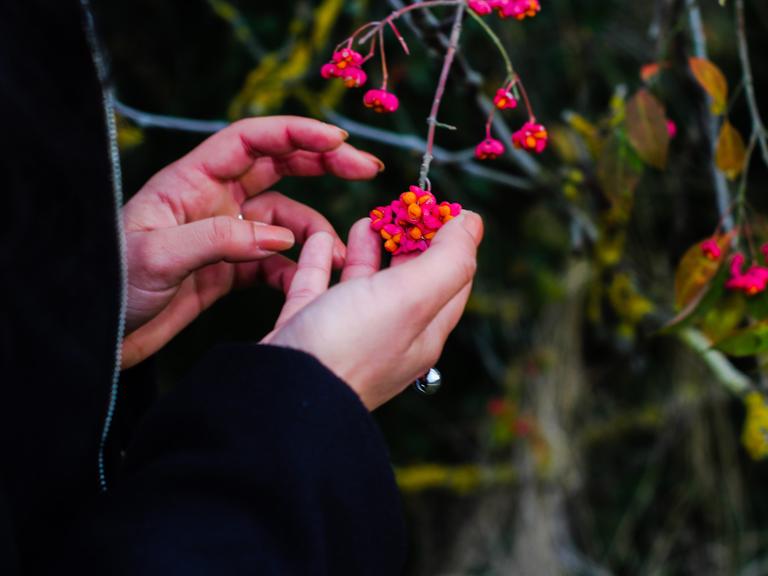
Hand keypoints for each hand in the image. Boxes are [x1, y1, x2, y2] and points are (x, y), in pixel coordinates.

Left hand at [121, 116, 383, 368]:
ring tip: (338, 258)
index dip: (297, 133)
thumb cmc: (112, 286)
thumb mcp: (159, 257)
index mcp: (191, 181)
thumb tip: (283, 238)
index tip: (339, 140)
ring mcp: (225, 235)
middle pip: (278, 167)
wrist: (97, 336)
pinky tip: (308, 285)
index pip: (252, 141)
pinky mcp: (230, 270)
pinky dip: (296, 270)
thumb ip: (221, 241)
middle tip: (367, 169)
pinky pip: (275, 262)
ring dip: (315, 234)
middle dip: (324, 163)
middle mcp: (213, 201)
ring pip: (285, 220)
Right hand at [262, 211, 483, 409]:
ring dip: (370, 247)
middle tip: (405, 206)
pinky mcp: (306, 327)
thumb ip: (448, 260)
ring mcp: (345, 331)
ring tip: (369, 218)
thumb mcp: (412, 298)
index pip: (452, 280)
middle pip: (408, 278)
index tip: (442, 206)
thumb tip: (473, 224)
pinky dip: (323, 259)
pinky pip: (318, 286)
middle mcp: (388, 333)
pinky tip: (321, 239)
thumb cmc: (350, 348)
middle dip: (411, 240)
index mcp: (423, 330)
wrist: (281, 393)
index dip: (452, 241)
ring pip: (364, 282)